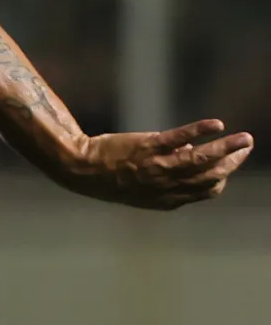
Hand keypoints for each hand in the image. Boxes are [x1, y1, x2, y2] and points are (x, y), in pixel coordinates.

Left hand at [65, 121, 253, 209]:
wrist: (79, 168)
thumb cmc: (109, 176)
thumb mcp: (141, 186)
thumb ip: (167, 177)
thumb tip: (190, 152)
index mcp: (165, 199)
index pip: (205, 191)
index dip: (221, 179)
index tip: (228, 167)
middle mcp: (165, 186)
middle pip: (209, 177)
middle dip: (232, 163)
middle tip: (245, 147)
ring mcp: (157, 166)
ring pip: (201, 160)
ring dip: (227, 148)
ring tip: (245, 139)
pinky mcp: (148, 147)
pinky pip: (180, 139)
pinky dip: (200, 132)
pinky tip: (217, 125)